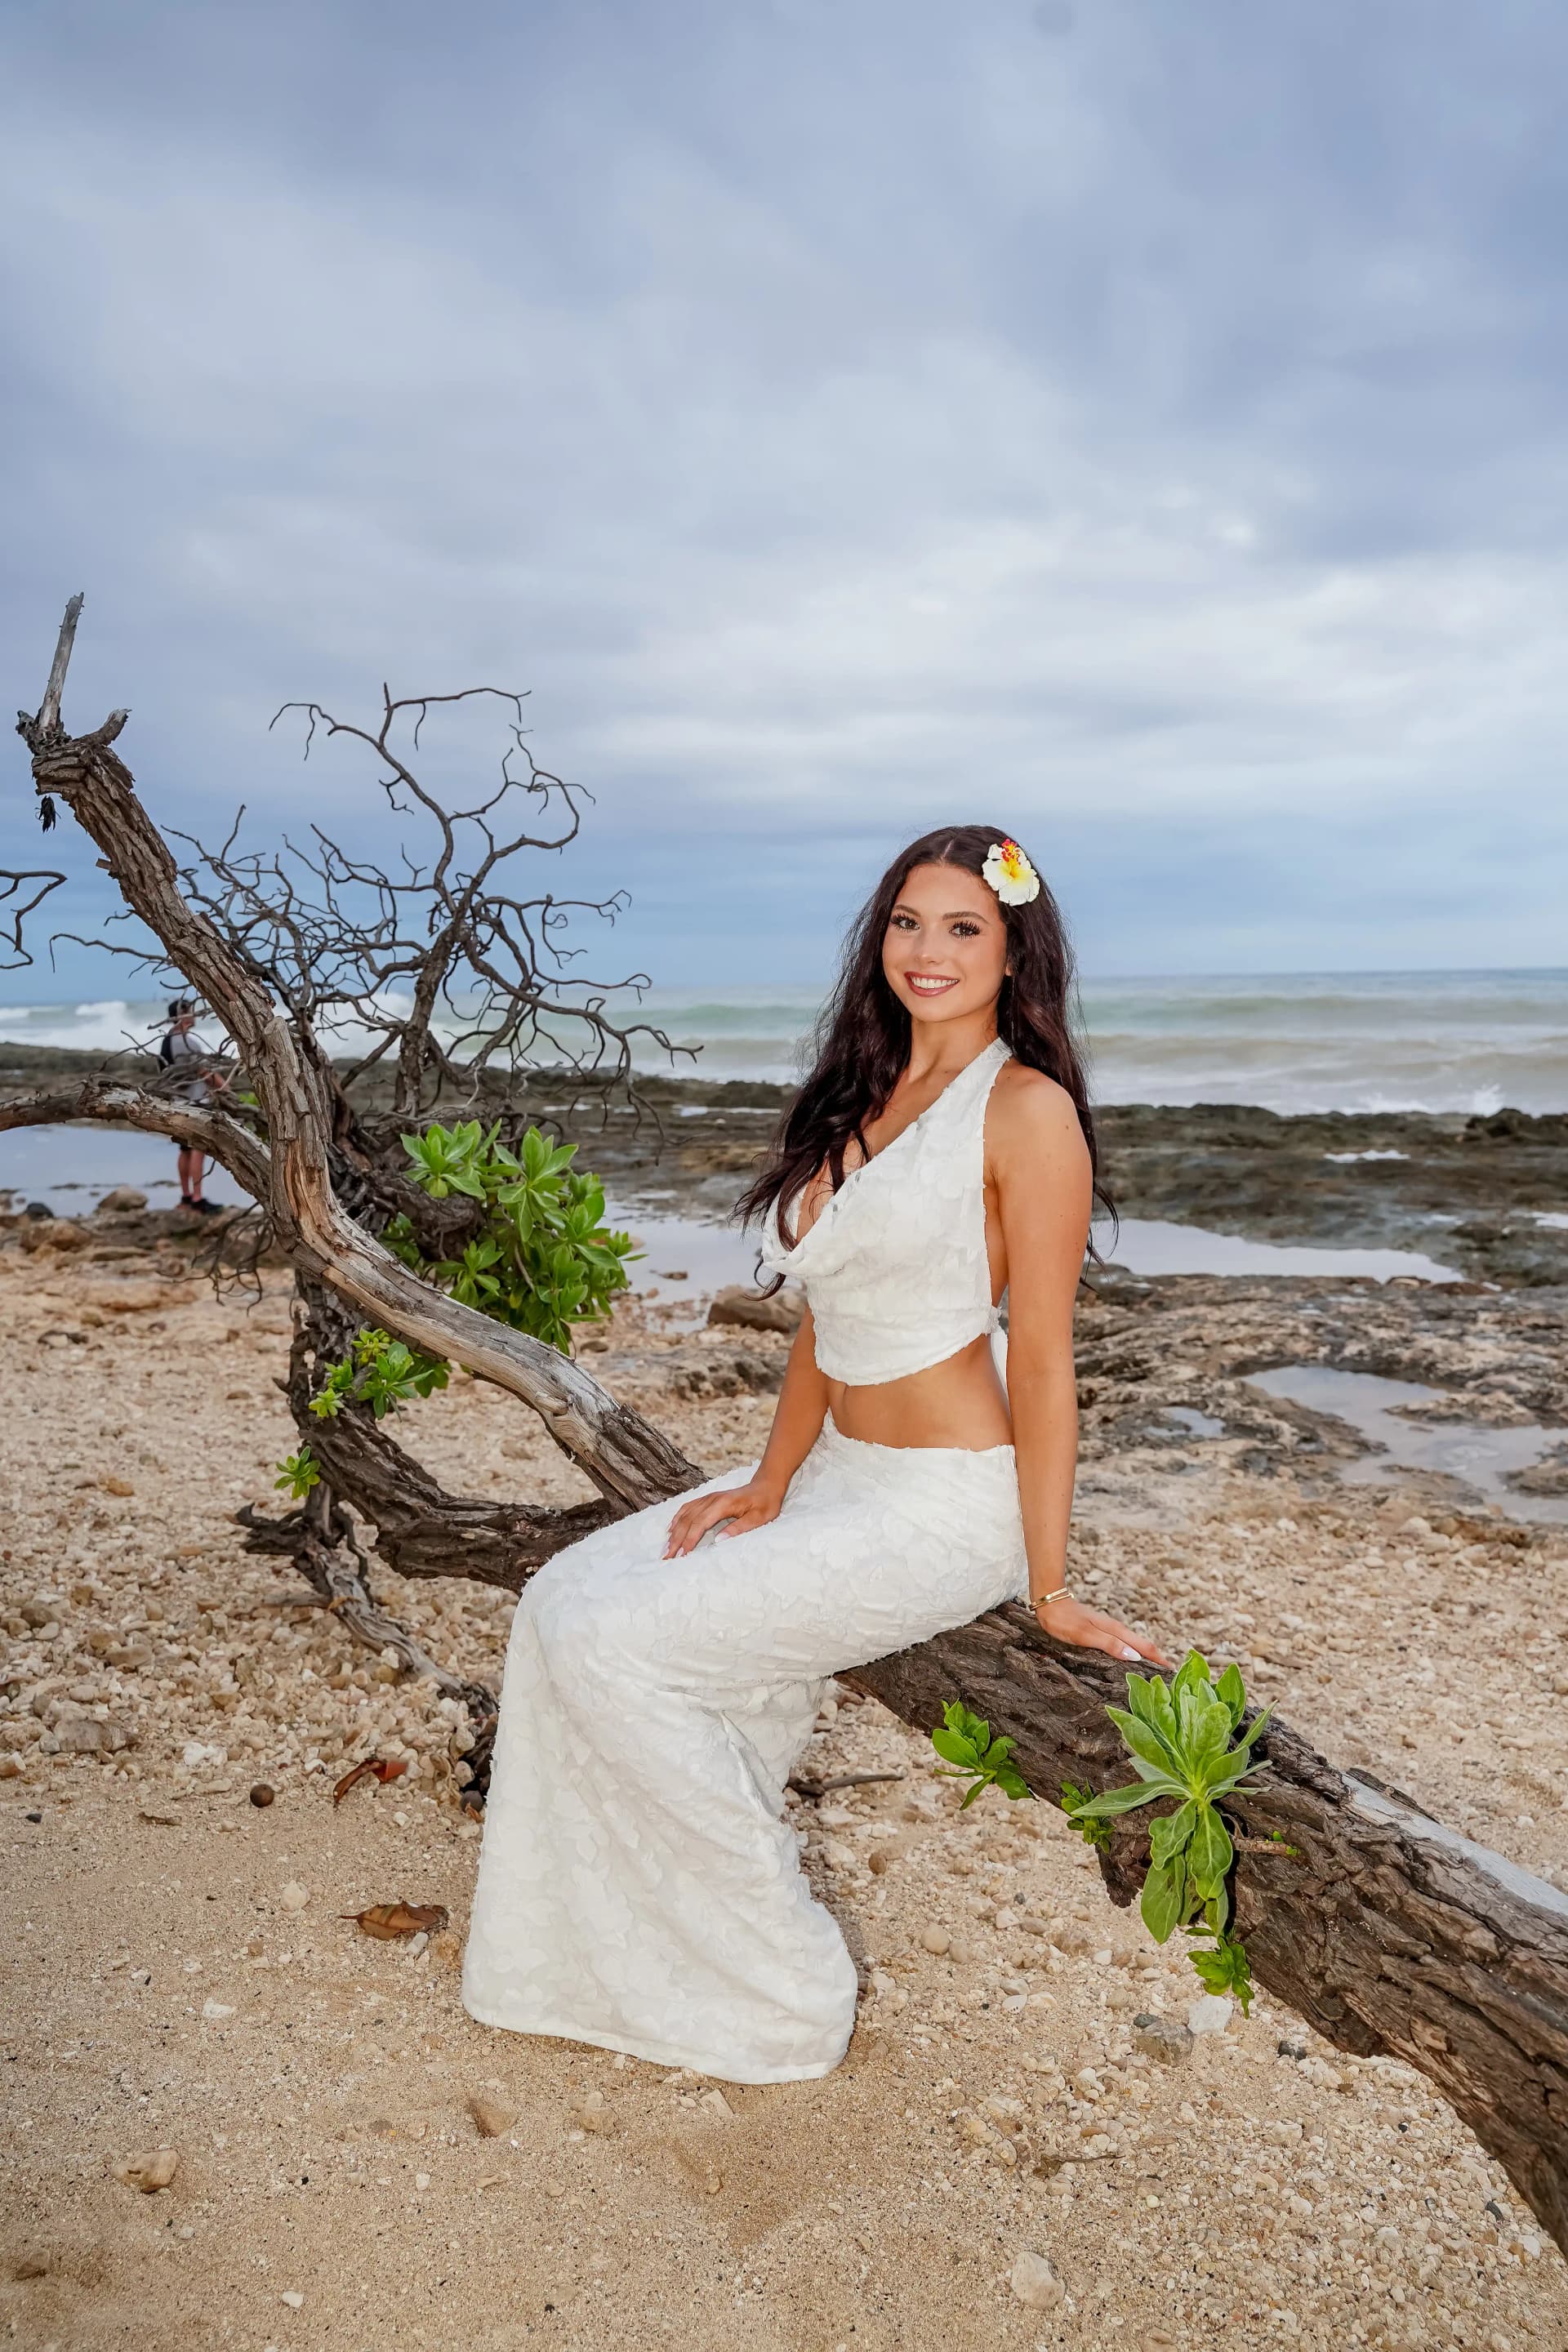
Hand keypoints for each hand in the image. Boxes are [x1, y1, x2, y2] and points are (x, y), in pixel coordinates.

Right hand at [663, 1477, 785, 1558]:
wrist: (766, 1486)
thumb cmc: (765, 1503)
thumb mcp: (759, 1518)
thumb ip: (739, 1528)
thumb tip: (719, 1540)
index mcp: (723, 1504)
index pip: (700, 1523)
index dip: (689, 1540)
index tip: (681, 1555)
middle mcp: (711, 1499)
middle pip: (688, 1521)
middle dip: (676, 1540)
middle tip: (667, 1557)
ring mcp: (708, 1498)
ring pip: (685, 1515)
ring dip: (674, 1532)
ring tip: (666, 1549)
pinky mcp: (707, 1499)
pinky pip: (687, 1508)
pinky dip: (677, 1519)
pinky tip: (671, 1529)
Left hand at [1032, 1591, 1170, 1667]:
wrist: (1050, 1603)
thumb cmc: (1065, 1621)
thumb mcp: (1086, 1635)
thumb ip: (1110, 1644)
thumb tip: (1134, 1657)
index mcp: (1116, 1631)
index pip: (1145, 1647)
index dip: (1159, 1659)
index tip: (1172, 1673)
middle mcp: (1116, 1630)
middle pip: (1143, 1646)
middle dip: (1157, 1660)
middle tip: (1167, 1679)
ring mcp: (1109, 1630)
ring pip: (1133, 1645)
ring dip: (1145, 1658)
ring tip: (1152, 1674)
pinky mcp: (1101, 1631)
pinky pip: (1123, 1644)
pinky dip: (1131, 1654)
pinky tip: (1128, 1662)